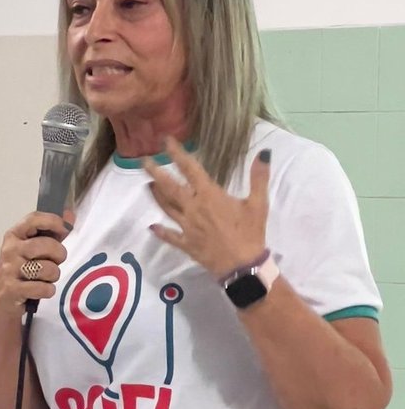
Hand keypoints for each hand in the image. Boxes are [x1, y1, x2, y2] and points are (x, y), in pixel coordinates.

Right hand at [0, 212, 73, 322]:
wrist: (0, 305)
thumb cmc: (20, 274)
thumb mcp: (32, 251)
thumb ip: (51, 233)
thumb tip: (70, 215)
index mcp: (14, 236)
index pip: (34, 219)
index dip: (53, 222)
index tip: (64, 230)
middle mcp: (10, 250)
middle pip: (47, 245)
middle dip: (59, 255)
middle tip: (55, 262)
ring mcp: (10, 270)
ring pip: (48, 269)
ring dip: (53, 276)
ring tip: (45, 279)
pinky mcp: (13, 289)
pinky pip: (44, 288)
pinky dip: (48, 291)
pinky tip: (40, 291)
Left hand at [146, 139, 270, 279]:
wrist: (242, 266)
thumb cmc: (250, 233)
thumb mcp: (258, 203)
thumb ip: (259, 177)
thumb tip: (264, 153)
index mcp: (209, 195)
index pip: (190, 169)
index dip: (177, 153)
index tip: (166, 141)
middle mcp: (193, 208)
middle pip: (170, 187)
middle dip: (156, 173)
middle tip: (143, 161)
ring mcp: (187, 227)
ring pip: (167, 208)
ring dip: (157, 196)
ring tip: (148, 185)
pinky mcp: (186, 244)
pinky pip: (170, 236)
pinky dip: (160, 231)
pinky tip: (152, 226)